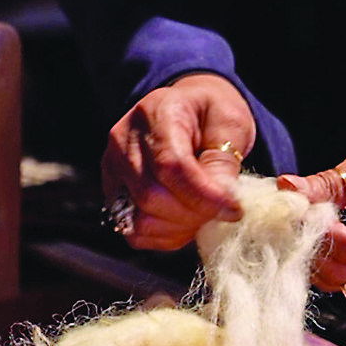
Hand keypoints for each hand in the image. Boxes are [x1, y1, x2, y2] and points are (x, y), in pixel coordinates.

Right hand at [101, 73, 255, 249]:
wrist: (186, 109)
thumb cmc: (209, 114)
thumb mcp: (230, 124)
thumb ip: (224, 160)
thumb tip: (221, 201)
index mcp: (155, 113)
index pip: (170, 165)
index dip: (203, 195)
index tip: (233, 209)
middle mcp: (123, 141)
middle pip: (151, 195)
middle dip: (194, 214)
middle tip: (222, 212)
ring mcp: (112, 169)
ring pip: (139, 219)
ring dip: (179, 227)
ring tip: (203, 213)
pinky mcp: (111, 193)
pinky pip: (133, 232)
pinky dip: (164, 236)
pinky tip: (184, 221)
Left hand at [276, 118, 345, 290]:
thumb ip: (325, 185)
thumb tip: (285, 188)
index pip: (345, 247)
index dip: (313, 231)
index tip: (297, 210)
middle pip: (342, 274)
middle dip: (314, 248)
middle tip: (300, 218)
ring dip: (323, 259)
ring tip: (314, 226)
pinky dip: (339, 264)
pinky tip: (330, 239)